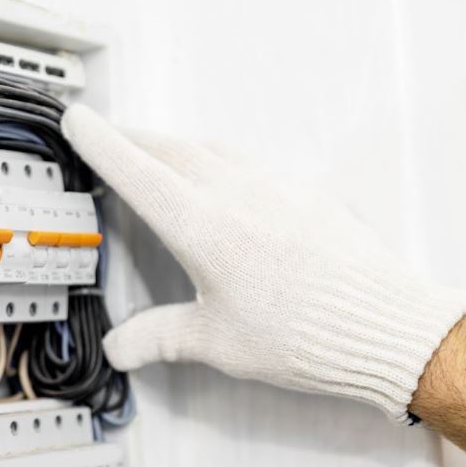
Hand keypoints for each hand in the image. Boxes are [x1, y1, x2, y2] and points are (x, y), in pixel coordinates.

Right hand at [63, 105, 465, 420]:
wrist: (386, 326)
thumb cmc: (305, 334)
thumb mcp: (217, 342)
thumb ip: (160, 338)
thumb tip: (123, 346)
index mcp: (203, 226)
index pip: (136, 172)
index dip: (101, 143)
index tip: (79, 120)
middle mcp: (237, 193)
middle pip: (170, 148)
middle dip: (133, 139)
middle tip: (111, 137)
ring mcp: (277, 185)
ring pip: (211, 149)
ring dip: (177, 147)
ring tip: (161, 156)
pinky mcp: (308, 192)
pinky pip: (251, 162)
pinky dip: (221, 161)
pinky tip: (225, 181)